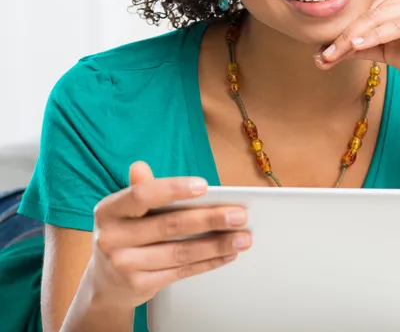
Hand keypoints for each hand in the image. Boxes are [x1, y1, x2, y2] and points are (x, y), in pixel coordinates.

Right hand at [86, 162, 250, 309]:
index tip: (204, 186)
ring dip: (217, 244)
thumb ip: (140, 189)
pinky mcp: (139, 285)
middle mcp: (112, 238)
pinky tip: (227, 254)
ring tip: (242, 237)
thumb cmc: (124, 233)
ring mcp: (124, 265)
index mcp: (108, 210)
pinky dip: (208, 262)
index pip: (142, 195)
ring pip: (180, 252)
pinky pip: (181, 271)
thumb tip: (140, 166)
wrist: (105, 282)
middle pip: (170, 225)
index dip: (174, 189)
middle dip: (210, 219)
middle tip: (239, 215)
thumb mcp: (125, 210)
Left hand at [316, 0, 399, 88]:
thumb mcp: (381, 51)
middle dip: (341, 37)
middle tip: (323, 56)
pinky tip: (358, 44)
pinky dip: (374, 36)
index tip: (320, 54)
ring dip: (353, 38)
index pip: (359, 14)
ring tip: (334, 52)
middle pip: (364, 16)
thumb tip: (323, 55)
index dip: (339, 34)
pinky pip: (393, 26)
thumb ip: (356, 49)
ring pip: (375, 19)